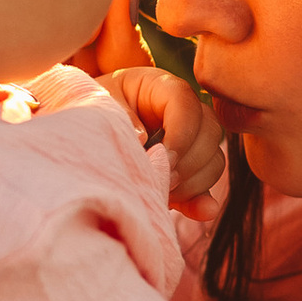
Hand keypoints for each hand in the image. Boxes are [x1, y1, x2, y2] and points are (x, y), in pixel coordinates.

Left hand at [101, 63, 226, 205]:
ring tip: (162, 191)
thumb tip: (144, 140)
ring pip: (214, 160)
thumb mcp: (98, 103)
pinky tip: (201, 212)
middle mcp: (185, 112)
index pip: (186, 104)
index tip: (162, 157)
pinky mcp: (187, 172)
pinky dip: (204, 201)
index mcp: (162, 88)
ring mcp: (191, 142)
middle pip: (210, 133)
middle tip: (161, 180)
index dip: (181, 132)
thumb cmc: (92, 110)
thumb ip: (119, 116)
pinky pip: (207, 185)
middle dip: (189, 161)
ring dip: (194, 182)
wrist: (87, 131)